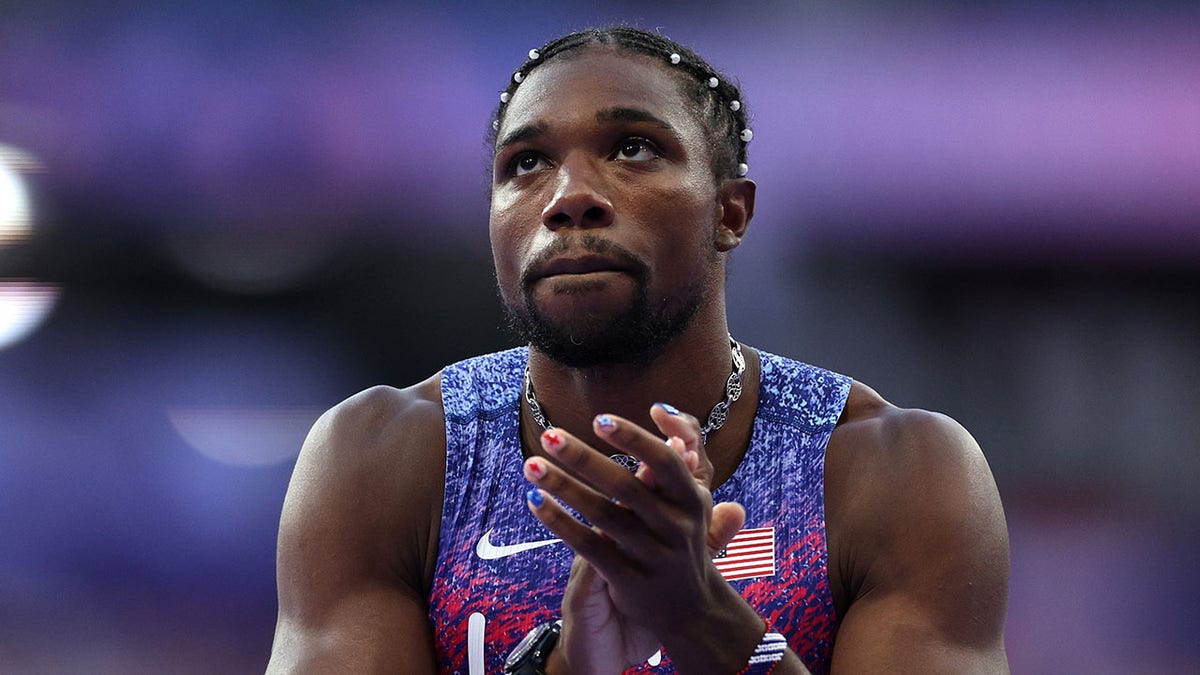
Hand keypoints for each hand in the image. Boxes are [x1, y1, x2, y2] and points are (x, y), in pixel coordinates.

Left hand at [525, 405, 745, 671]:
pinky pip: (588, 547)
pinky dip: (560, 522)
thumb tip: (674, 430)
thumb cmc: (685, 545)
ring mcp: (652, 556)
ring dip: (564, 486)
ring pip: (602, 515)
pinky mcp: (628, 581)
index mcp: (693, 502)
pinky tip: (534, 501)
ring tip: (532, 464)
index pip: (664, 462)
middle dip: (584, 458)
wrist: (694, 614)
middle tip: (549, 434)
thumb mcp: (694, 508)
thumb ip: (682, 470)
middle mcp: (675, 528)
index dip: (633, 438)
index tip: (599, 419)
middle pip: (625, 486)